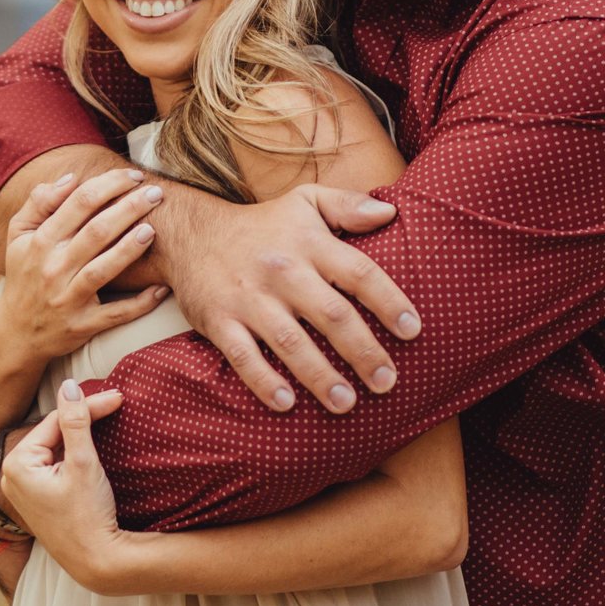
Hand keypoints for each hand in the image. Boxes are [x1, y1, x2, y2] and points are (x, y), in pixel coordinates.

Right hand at [0, 168, 169, 363]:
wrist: (17, 331)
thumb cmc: (25, 273)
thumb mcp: (19, 234)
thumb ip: (40, 202)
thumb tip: (71, 178)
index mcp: (40, 241)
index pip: (79, 203)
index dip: (110, 184)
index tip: (134, 176)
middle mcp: (53, 269)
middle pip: (96, 232)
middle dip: (129, 208)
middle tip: (156, 193)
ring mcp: (68, 299)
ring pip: (103, 270)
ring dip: (130, 248)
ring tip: (153, 229)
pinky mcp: (83, 326)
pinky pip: (115, 314)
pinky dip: (140, 303)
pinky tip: (161, 287)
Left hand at [0, 380, 129, 590]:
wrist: (97, 562)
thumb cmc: (88, 515)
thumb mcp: (82, 463)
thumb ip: (75, 421)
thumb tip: (69, 385)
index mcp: (17, 464)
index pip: (55, 421)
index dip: (88, 406)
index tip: (117, 396)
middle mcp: (13, 475)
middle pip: (53, 433)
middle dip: (83, 418)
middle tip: (114, 402)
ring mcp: (24, 489)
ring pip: (55, 447)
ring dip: (80, 434)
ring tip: (106, 415)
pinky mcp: (38, 499)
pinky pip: (55, 464)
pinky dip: (73, 453)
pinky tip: (92, 443)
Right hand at [153, 182, 416, 413]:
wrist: (191, 233)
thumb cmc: (261, 225)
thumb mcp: (304, 202)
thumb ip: (348, 206)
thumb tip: (392, 213)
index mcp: (309, 243)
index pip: (358, 273)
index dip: (389, 302)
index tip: (413, 331)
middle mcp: (282, 271)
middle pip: (331, 314)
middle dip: (362, 351)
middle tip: (387, 382)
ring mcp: (249, 298)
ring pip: (290, 342)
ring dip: (320, 376)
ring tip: (346, 403)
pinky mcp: (219, 321)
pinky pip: (243, 356)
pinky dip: (264, 381)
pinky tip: (286, 404)